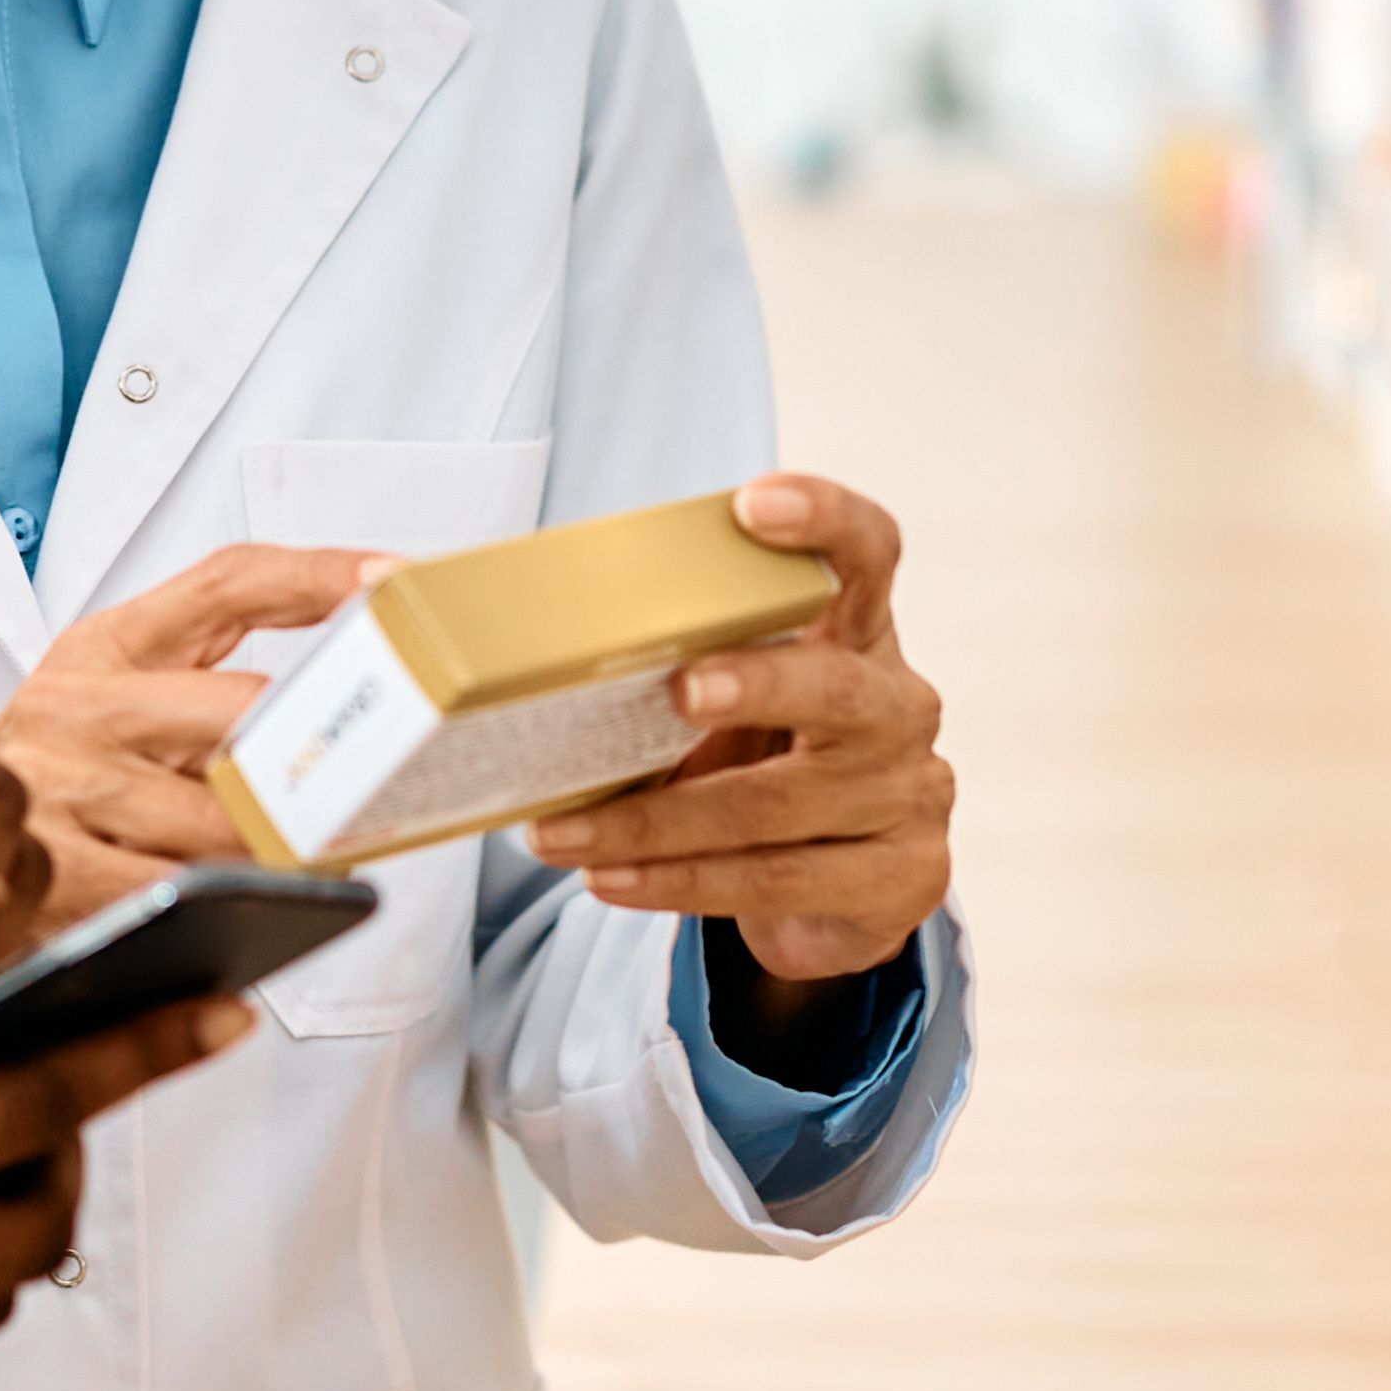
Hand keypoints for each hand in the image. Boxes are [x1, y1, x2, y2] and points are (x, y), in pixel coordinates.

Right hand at [0, 540, 380, 917]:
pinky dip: (233, 914)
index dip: (317, 575)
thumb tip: (342, 690)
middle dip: (315, 763)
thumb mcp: (111, 710)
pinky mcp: (54, 881)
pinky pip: (184, 895)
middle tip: (371, 795)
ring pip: (227, 818)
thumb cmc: (53, 795)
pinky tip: (254, 922)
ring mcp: (60, 793)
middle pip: (244, 711)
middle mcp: (74, 709)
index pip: (227, 585)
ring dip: (286, 855)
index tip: (390, 575)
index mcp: (98, 652)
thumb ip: (206, 685)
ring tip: (317, 873)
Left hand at [521, 472, 949, 996]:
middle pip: (835, 688)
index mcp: (857, 634)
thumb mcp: (731, 701)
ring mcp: (908, 797)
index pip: (867, 553)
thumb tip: (483, 629)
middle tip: (678, 689)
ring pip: (776, 809)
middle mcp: (896, 707)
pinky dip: (680, 883)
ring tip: (561, 833)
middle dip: (755, 686)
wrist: (841, 887)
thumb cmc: (763, 762)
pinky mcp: (901, 880)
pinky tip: (612, 879)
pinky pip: (775, 882)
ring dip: (655, 824)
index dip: (824, 521)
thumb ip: (667, 659)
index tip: (754, 503)